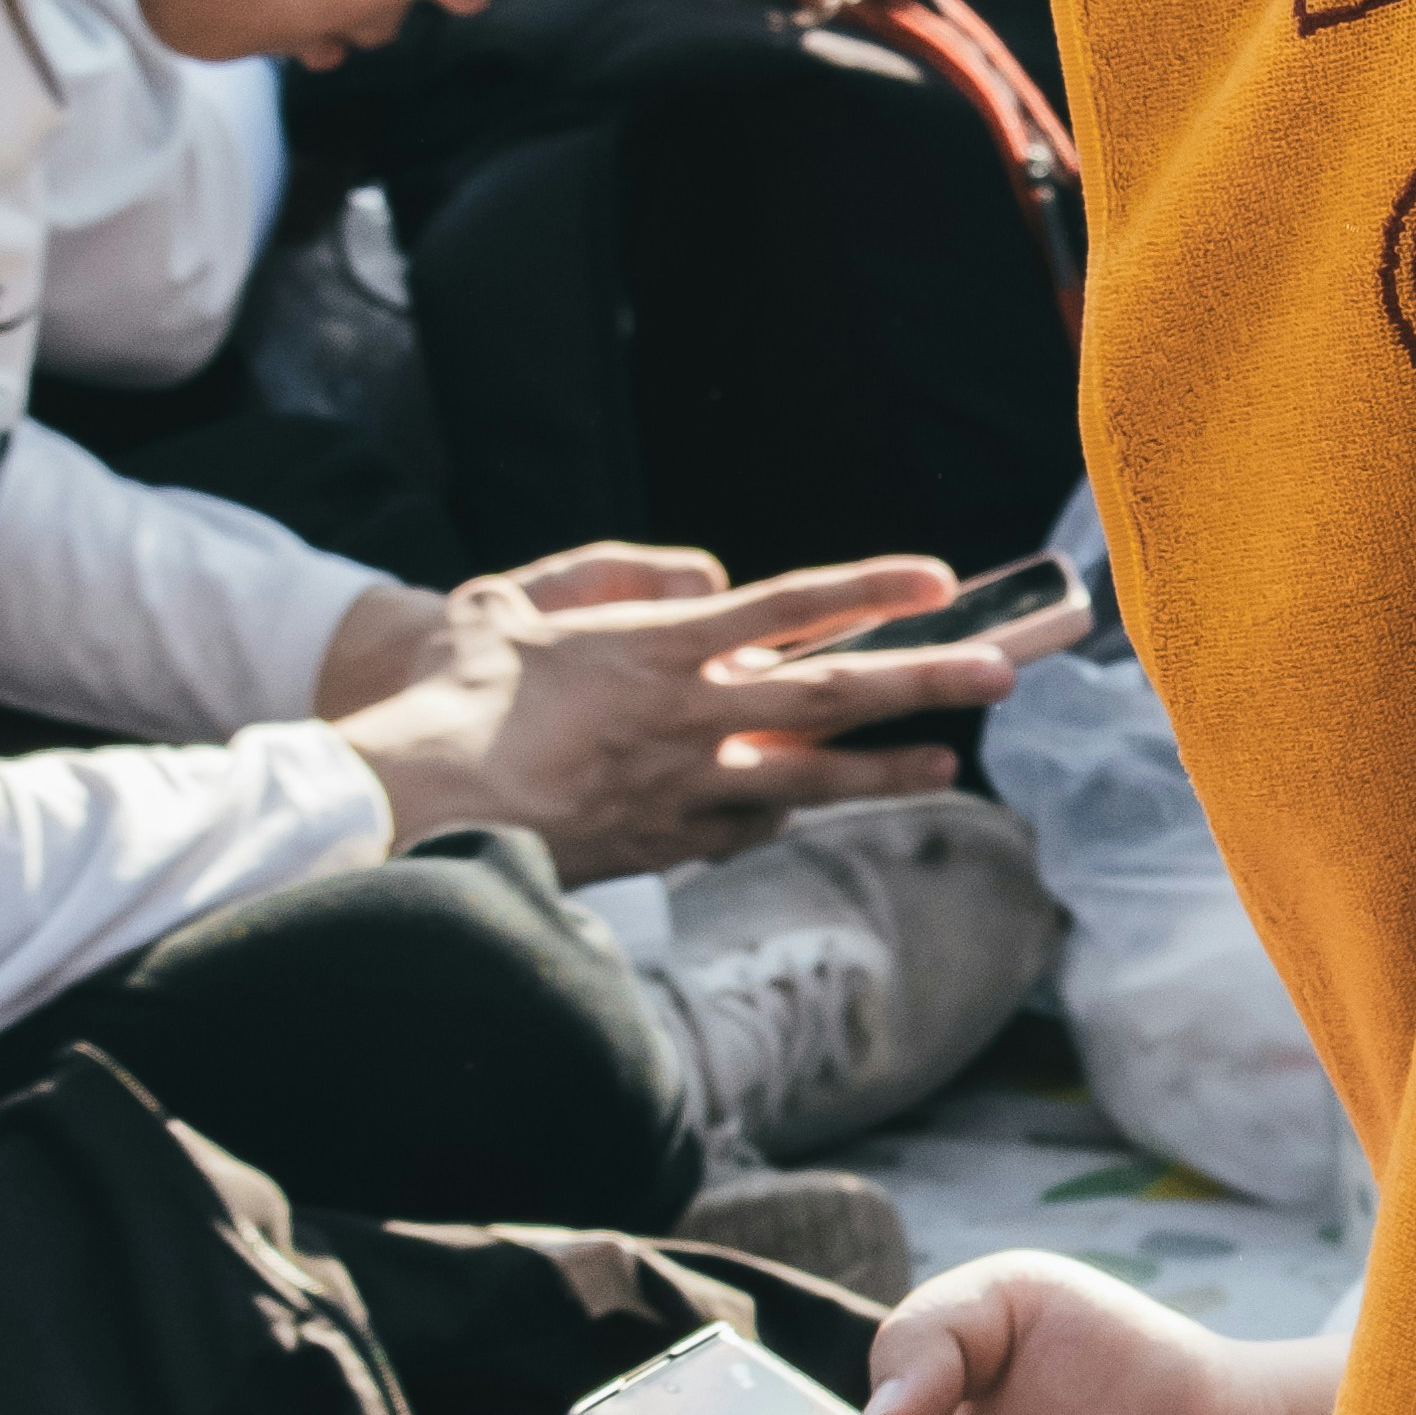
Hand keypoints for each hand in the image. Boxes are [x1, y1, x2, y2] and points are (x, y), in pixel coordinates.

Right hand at [332, 550, 1025, 873]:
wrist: (413, 806)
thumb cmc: (450, 693)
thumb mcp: (512, 598)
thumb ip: (613, 569)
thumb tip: (705, 574)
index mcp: (658, 646)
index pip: (790, 606)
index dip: (871, 588)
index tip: (939, 580)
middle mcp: (689, 717)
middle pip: (832, 692)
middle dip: (924, 678)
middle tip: (1001, 670)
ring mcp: (683, 789)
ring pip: (811, 778)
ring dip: (887, 769)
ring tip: (948, 765)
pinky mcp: (664, 845)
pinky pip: (746, 828)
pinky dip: (783, 814)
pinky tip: (811, 808)